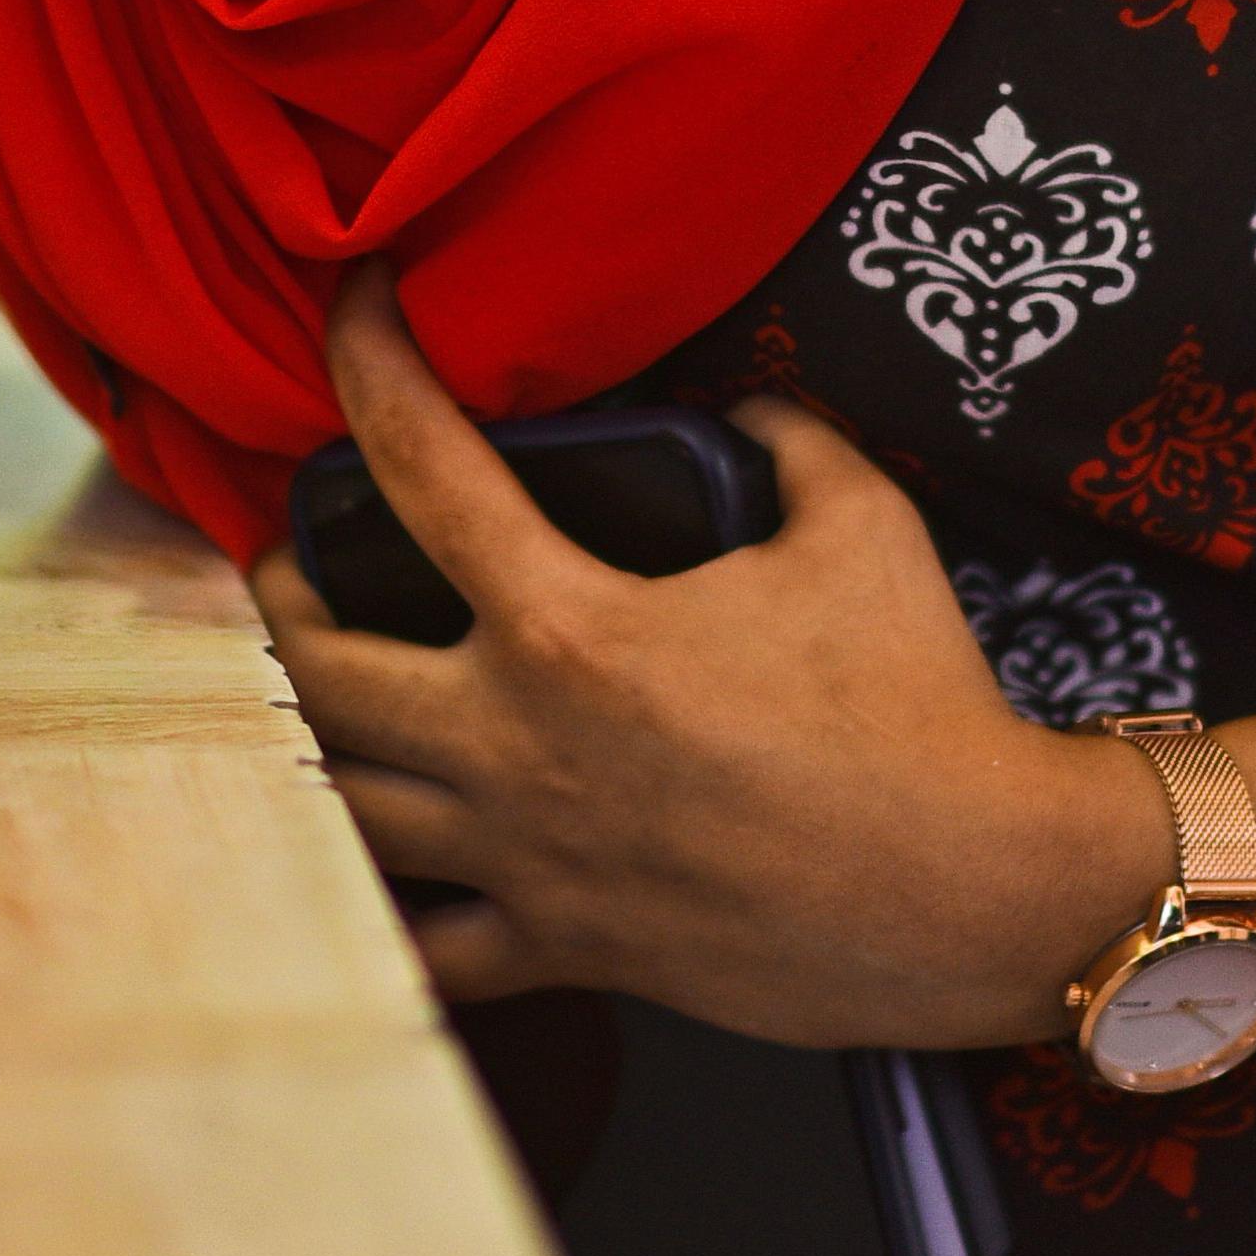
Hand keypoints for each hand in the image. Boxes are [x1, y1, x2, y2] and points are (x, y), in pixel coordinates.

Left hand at [251, 269, 1165, 1039]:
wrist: (978, 888)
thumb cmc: (920, 702)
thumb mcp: (863, 524)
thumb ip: (786, 442)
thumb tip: (748, 412)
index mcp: (570, 625)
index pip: (422, 468)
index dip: (366, 365)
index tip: (351, 307)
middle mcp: (516, 743)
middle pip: (314, 668)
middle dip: (277, 601)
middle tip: (288, 564)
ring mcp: (528, 857)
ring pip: (340, 805)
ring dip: (300, 743)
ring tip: (307, 703)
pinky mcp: (565, 949)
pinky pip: (425, 948)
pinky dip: (381, 910)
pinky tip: (365, 881)